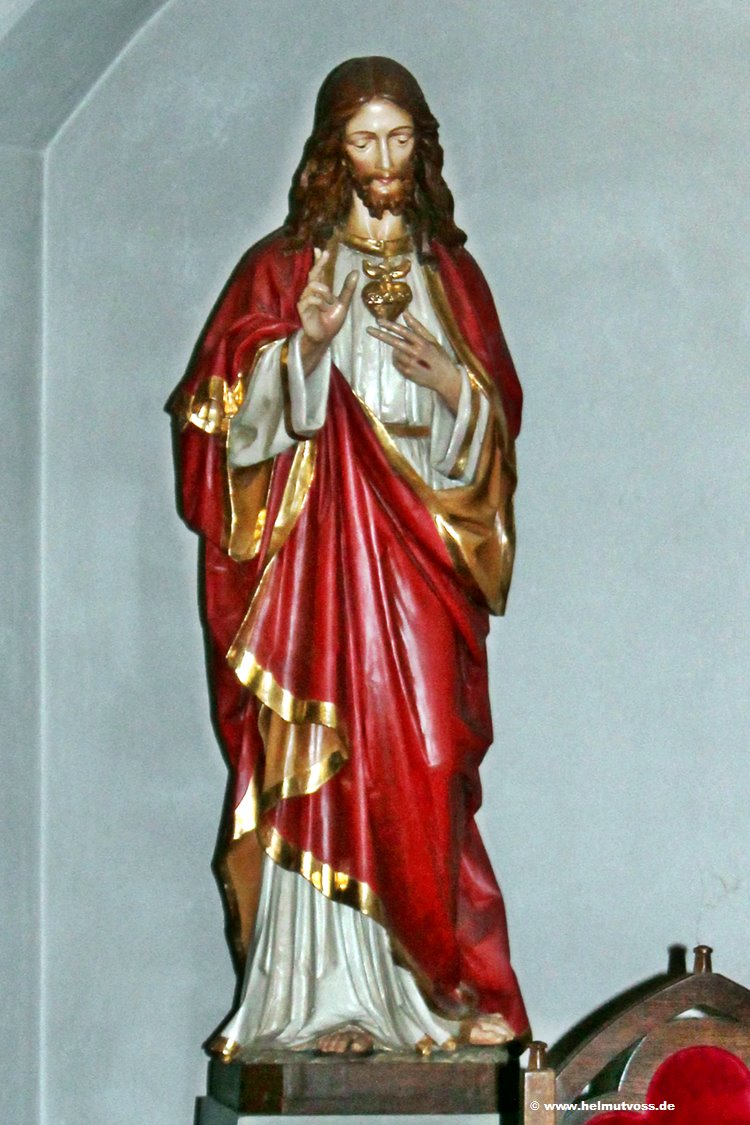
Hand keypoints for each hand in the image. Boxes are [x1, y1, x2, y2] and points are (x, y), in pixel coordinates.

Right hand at [297, 249, 357, 372]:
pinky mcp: (302, 309)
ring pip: (313, 286)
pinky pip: (309, 298)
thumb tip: (355, 272)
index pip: (318, 272)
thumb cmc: (331, 322)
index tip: (320, 249)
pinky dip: (318, 301)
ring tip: (330, 302)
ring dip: (324, 292)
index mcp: (321, 291)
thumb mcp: (343, 303)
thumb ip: (347, 289)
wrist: (325, 337)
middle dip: (318, 264)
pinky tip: (323, 307)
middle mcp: (311, 293)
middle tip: (325, 256)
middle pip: (313, 274)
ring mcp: (305, 300)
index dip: (319, 260)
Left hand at [367, 311, 461, 411]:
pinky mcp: (407, 374)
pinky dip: (398, 359)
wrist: (445, 379)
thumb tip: (405, 313)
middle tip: (368, 329)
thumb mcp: (432, 340)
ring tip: (409, 353)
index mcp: (423, 343)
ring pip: (395, 353)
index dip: (391, 326)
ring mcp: (410, 365)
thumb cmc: (440, 357)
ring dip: (397, 350)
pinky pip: (396, 363)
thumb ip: (417, 327)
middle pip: (394, 342)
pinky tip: (409, 361)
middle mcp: (415, 353)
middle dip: (381, 335)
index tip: (379, 321)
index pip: (404, 332)